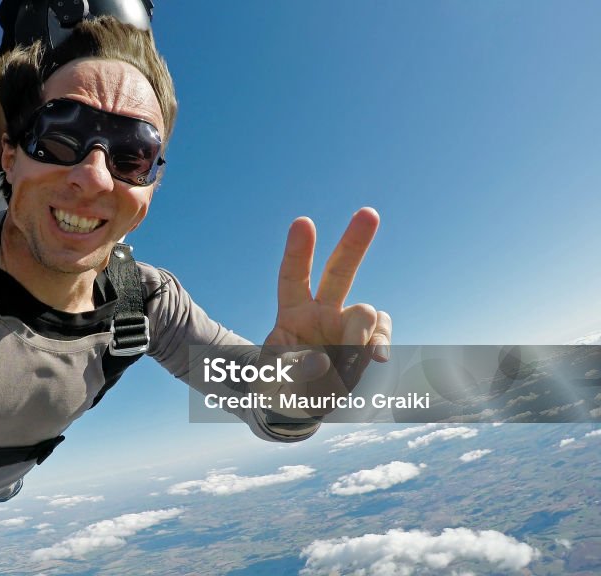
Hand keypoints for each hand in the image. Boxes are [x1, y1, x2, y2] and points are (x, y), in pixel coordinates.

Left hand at [260, 208, 391, 416]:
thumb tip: (324, 360)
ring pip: (365, 313)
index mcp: (291, 313)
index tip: (303, 222)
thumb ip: (290, 370)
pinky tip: (377, 358)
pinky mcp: (366, 347)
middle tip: (369, 213)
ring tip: (347, 356)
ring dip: (358, 334)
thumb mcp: (269, 381)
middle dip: (354, 242)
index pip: (292, 276)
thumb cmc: (277, 388)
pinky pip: (381, 335)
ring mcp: (347, 329)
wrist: (299, 409)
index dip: (297, 251)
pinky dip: (382, 344)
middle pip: (340, 271)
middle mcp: (322, 313)